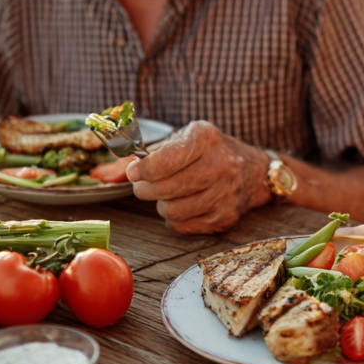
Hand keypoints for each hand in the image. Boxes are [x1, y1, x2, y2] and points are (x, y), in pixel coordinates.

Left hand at [126, 121, 271, 233]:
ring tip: (169, 195)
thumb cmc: (211, 152)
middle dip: (145, 189)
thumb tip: (108, 171)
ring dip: (162, 205)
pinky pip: (184, 225)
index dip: (143, 170)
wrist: (254, 172)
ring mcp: (225, 192)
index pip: (166, 160)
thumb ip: (148, 152)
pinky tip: (184, 205)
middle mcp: (219, 164)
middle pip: (165, 188)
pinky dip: (176, 219)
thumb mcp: (185, 138)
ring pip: (173, 210)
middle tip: (143, 186)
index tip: (134, 172)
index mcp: (205, 138)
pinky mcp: (226, 216)